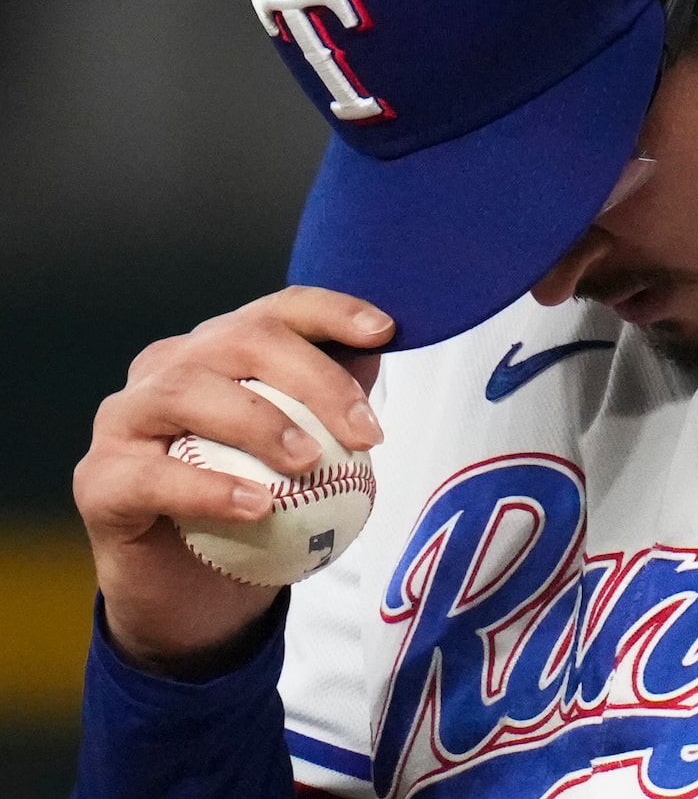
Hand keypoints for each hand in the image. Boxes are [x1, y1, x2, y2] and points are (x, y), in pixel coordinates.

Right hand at [72, 286, 393, 677]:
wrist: (195, 598)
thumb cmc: (259, 513)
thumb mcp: (310, 462)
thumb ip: (334, 410)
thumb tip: (377, 359)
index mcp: (221, 352)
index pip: (278, 312)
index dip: (332, 312)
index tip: (384, 332)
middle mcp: (168, 368)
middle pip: (240, 340)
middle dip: (313, 378)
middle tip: (364, 433)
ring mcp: (125, 419)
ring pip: (187, 390)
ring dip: (260, 422)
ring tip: (311, 461)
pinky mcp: (100, 480)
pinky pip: (152, 476)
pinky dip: (210, 488)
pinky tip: (258, 508)